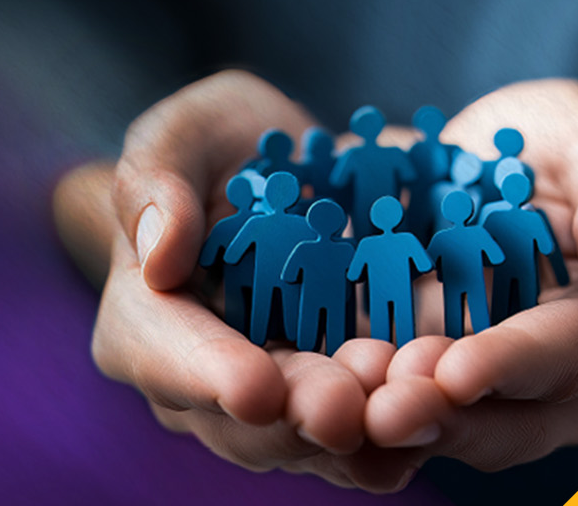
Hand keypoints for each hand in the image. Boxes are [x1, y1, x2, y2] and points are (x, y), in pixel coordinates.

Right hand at [56, 71, 417, 489]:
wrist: (284, 171)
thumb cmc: (215, 147)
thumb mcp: (181, 134)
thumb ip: (154, 182)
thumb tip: (158, 255)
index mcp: (139, 320)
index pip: (159, 355)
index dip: (208, 375)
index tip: (256, 386)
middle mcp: (193, 383)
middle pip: (238, 422)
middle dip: (298, 417)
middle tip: (351, 404)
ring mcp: (266, 406)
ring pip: (305, 442)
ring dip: (358, 434)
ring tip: (407, 399)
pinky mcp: (330, 407)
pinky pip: (360, 442)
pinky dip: (398, 433)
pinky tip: (438, 412)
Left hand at [361, 79, 577, 470]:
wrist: (482, 175)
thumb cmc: (552, 150)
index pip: (571, 361)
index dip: (513, 365)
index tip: (456, 368)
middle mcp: (559, 395)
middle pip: (503, 424)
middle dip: (437, 415)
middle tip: (378, 405)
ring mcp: (485, 406)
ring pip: (439, 434)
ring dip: (384, 424)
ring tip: (334, 405)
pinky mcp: (416, 396)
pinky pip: (384, 417)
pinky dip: (347, 411)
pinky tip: (300, 399)